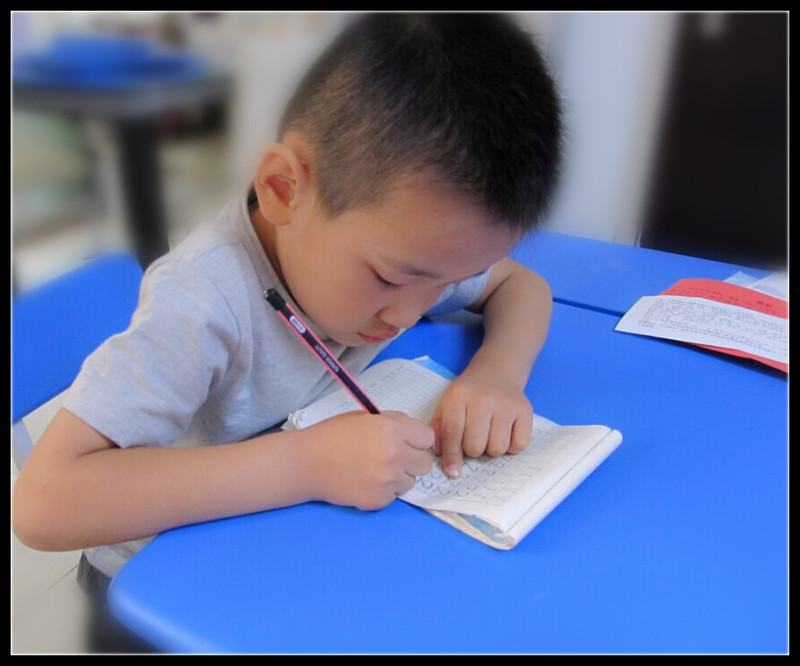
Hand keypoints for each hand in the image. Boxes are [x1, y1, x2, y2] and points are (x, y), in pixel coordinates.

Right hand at [305, 411, 434, 509]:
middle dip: (412, 461)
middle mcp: (395, 454)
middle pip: (425, 464)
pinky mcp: (379, 500)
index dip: (417, 441)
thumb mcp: (366, 418)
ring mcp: (388, 480)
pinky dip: (383, 490)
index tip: (408, 443)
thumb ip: (394, 424)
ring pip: (410, 482)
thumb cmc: (334, 435)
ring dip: (398, 477)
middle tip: (394, 459)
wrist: (307, 462)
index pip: (428, 439)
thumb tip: (414, 435)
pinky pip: (393, 496)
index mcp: (393, 429)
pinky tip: (364, 481)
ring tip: (374, 470)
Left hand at [430, 371, 532, 478]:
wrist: (497, 371)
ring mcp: (507, 404)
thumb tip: (438, 455)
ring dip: (492, 448)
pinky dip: (511, 446)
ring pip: (497, 448)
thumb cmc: (469, 393)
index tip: (453, 472)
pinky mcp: (525, 410)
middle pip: (476, 446)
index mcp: (459, 396)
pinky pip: (519, 445)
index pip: (452, 433)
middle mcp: (484, 398)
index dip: (451, 456)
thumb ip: (440, 428)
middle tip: (474, 439)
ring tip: (489, 434)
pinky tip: (505, 432)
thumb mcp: (447, 403)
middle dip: (473, 450)